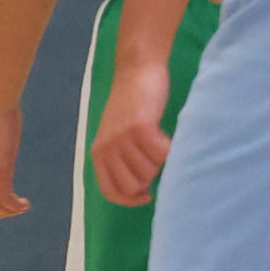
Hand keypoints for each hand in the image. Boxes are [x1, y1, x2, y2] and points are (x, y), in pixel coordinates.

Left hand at [91, 65, 171, 205]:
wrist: (136, 70)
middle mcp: (106, 147)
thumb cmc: (133, 106)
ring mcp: (121, 138)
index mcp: (98, 152)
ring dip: (161, 161)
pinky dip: (171, 150)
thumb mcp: (118, 136)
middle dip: (150, 178)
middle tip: (154, 158)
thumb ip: (123, 160)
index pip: (110, 192)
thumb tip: (141, 190)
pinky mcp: (139, 127)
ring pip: (150, 171)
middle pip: (133, 185)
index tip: (147, 195)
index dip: (130, 200)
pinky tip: (168, 139)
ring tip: (158, 142)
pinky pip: (162, 154)